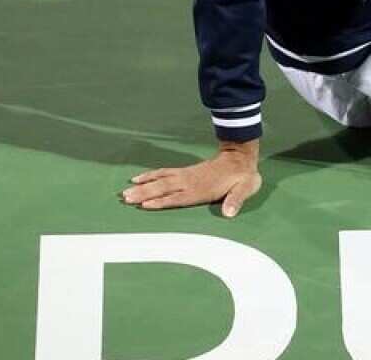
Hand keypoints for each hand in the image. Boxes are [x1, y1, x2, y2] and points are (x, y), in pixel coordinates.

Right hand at [122, 140, 261, 217]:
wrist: (240, 157)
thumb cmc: (243, 177)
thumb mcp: (245, 188)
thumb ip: (236, 200)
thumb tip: (229, 213)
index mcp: (202, 189)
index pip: (178, 197)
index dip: (162, 201)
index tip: (145, 205)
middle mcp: (190, 182)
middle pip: (164, 188)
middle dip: (145, 194)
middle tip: (125, 198)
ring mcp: (186, 175)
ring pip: (161, 180)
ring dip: (143, 186)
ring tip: (125, 192)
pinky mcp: (185, 172)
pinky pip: (164, 173)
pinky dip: (151, 176)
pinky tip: (139, 179)